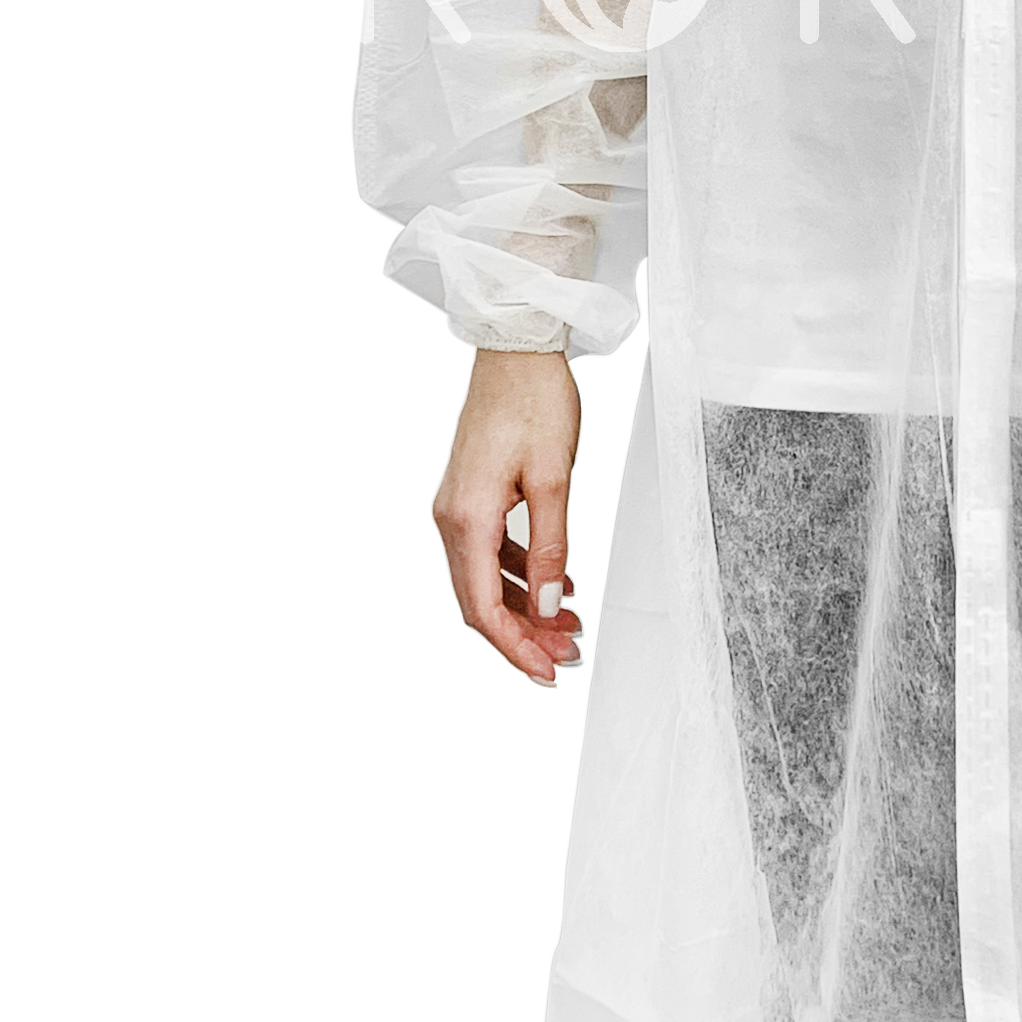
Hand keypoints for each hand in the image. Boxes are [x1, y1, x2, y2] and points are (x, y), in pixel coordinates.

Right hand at [432, 349, 584, 685]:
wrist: (516, 350)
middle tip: (567, 656)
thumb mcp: (555, 479)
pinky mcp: (472, 495)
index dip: (514, 646)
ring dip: (526, 606)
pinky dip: (522, 572)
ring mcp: (459, 507)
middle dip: (524, 634)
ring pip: (487, 578)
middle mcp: (451, 518)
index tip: (546, 671)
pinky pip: (492, 550)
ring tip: (570, 625)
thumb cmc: (535, 402)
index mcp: (466, 518)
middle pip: (481, 600)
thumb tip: (550, 602)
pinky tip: (558, 581)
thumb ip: (552, 546)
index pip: (482, 607)